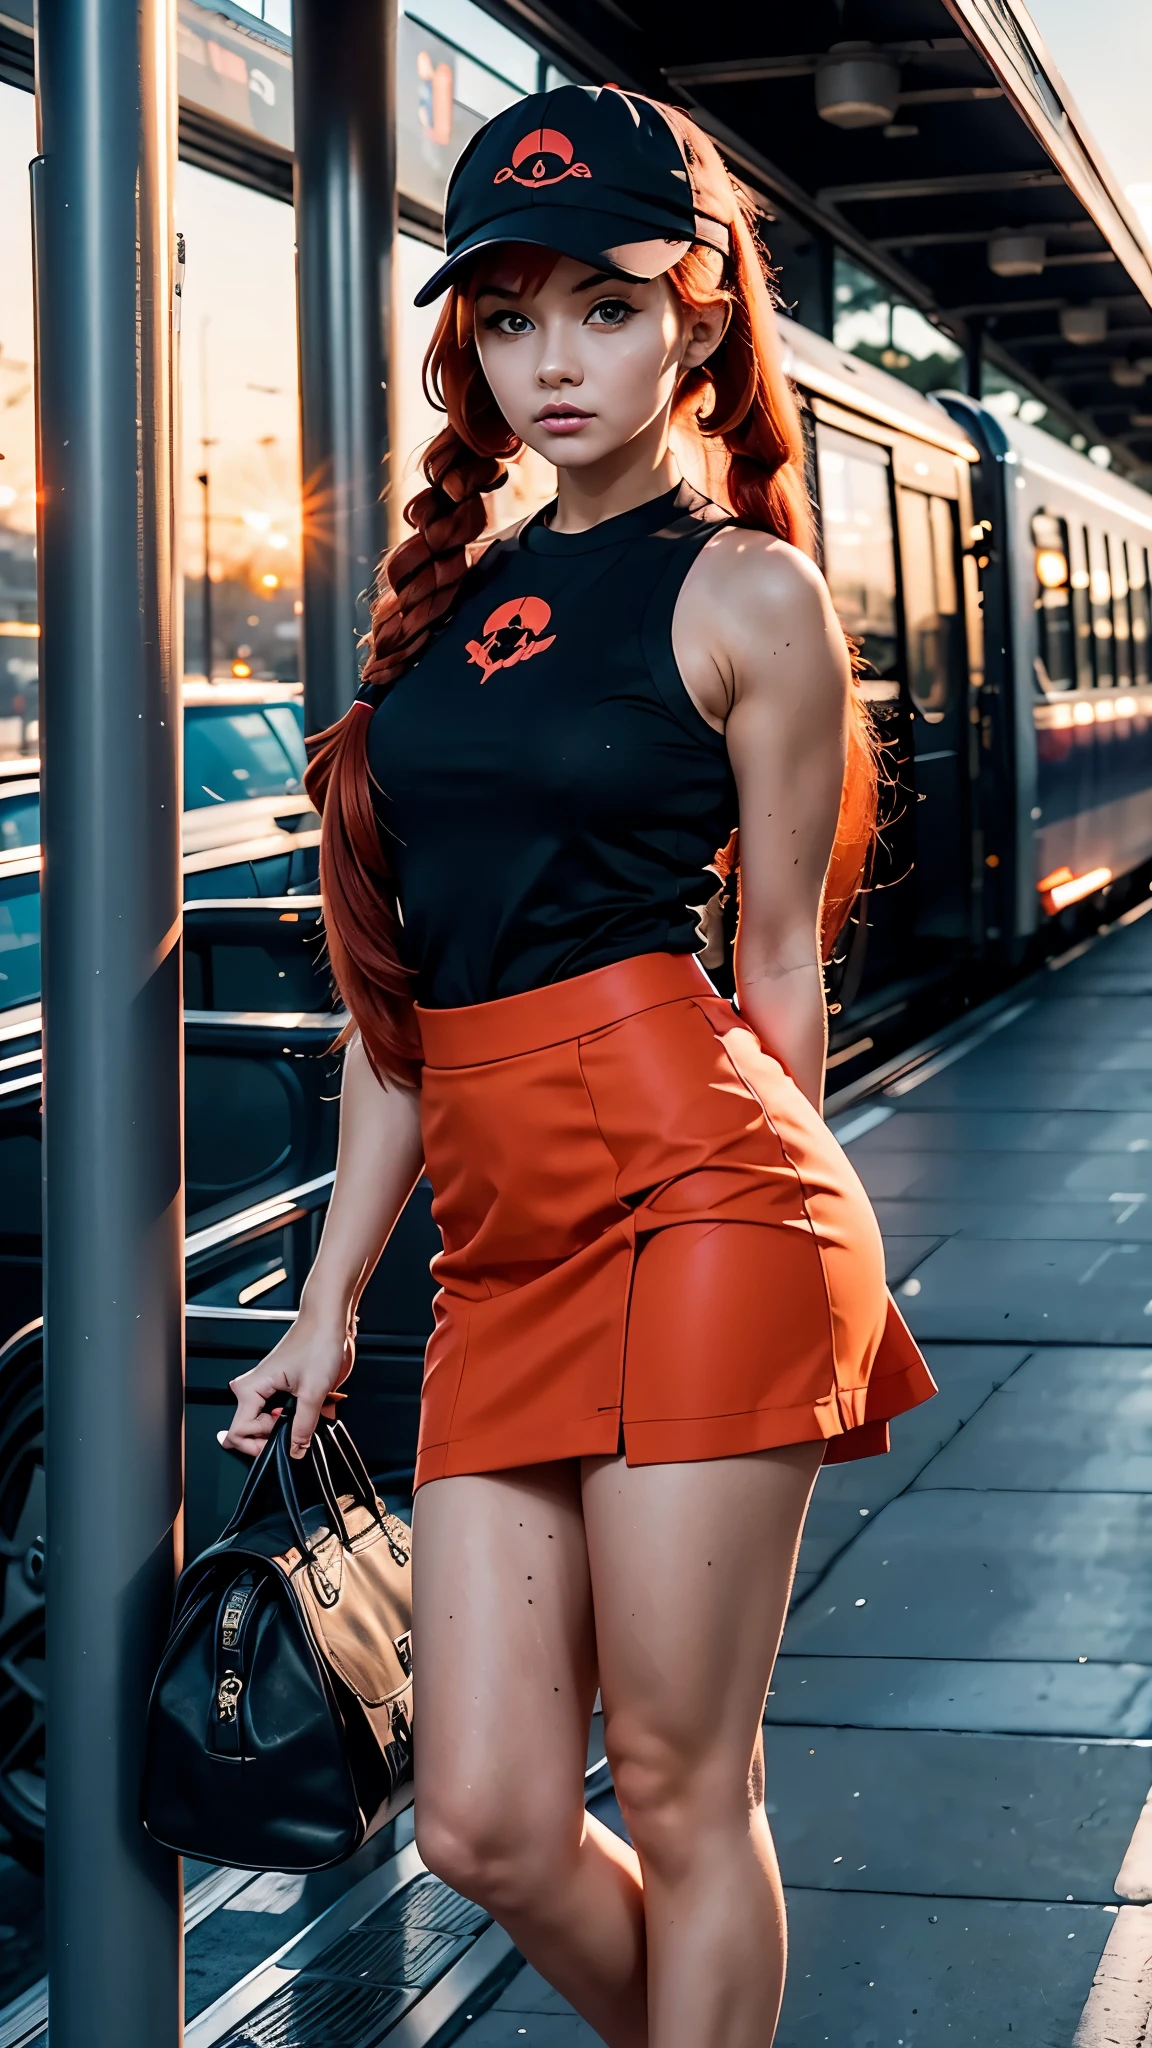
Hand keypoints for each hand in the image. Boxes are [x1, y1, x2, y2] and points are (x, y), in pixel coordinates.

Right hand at [220, 1310, 354, 1460]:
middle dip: (274, 1436)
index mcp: (251, 1389)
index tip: (282, 1438)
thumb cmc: (316, 1342)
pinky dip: (297, 1418)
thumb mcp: (313, 1391)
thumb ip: (303, 1426)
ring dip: (289, 1427)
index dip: (260, 1443)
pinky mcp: (281, 1389)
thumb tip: (295, 1451)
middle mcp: (254, 1390)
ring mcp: (267, 1390)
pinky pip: (281, 1415)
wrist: (329, 1321)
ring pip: (267, 1425)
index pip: (238, 1433)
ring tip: (307, 1414)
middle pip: (250, 1432)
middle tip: (295, 1428)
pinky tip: (311, 1409)